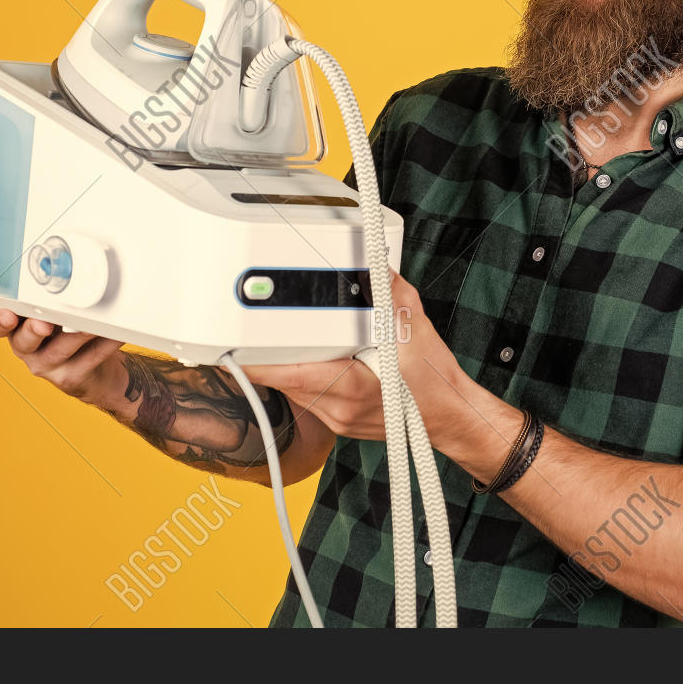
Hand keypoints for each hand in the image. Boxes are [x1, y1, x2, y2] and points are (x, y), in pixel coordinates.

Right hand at [0, 310, 128, 408]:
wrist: (96, 375)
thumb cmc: (72, 336)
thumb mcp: (56, 317)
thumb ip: (53, 301)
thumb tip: (71, 275)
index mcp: (18, 330)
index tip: (9, 315)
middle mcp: (28, 350)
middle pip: (23, 341)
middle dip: (34, 330)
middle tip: (45, 323)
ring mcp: (48, 366)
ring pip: (59, 350)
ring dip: (77, 334)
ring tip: (91, 324)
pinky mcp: (70, 378)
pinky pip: (89, 358)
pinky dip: (105, 344)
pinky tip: (116, 334)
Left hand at [246, 272, 476, 446]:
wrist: (449, 415)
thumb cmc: (435, 381)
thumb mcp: (416, 328)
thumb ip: (390, 292)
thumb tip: (370, 265)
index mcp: (350, 388)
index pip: (285, 374)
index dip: (253, 357)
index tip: (233, 339)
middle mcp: (336, 408)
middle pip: (281, 377)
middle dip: (269, 351)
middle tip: (253, 324)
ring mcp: (335, 418)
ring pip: (291, 387)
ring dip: (286, 362)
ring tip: (285, 336)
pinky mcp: (336, 418)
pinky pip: (306, 394)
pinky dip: (303, 372)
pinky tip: (314, 354)